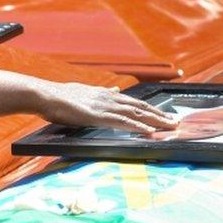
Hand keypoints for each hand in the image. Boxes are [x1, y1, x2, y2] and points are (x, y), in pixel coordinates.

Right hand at [42, 85, 176, 133]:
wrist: (46, 96)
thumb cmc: (60, 97)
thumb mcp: (85, 91)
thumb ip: (102, 93)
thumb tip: (117, 91)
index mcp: (106, 94)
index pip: (134, 102)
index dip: (151, 109)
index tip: (164, 115)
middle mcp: (109, 98)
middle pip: (141, 107)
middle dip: (160, 115)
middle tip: (176, 122)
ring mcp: (105, 107)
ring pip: (136, 114)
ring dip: (155, 121)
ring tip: (170, 127)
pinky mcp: (98, 116)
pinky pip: (123, 122)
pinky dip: (138, 127)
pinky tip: (149, 132)